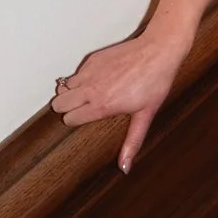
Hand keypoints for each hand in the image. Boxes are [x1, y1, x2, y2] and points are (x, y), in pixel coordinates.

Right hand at [51, 27, 188, 171]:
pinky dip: (80, 78)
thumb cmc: (156, 82)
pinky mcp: (92, 59)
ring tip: (87, 94)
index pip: (69, 119)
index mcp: (102, 105)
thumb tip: (124, 167)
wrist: (159, 50)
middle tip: (81, 108)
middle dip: (66, 108)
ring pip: (63, 87)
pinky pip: (75, 73)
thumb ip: (132, 141)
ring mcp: (90, 72)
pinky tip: (97, 80)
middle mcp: (91, 89)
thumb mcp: (146, 115)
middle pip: (58, 104)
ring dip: (70, 92)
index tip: (85, 119)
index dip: (76, 121)